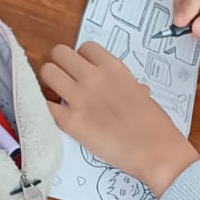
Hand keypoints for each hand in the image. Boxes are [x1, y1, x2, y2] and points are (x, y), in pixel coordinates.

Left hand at [41, 43, 198, 196]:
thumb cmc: (155, 126)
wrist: (155, 151)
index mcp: (113, 68)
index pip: (85, 48)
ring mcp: (79, 98)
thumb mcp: (144, 96)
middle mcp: (93, 77)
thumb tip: (135, 89)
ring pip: (47, 72)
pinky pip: (44, 105)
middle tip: (64, 81)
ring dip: (48, 82)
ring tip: (55, 95)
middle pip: (60, 53)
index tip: (84, 72)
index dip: (81, 59)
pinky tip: (53, 114)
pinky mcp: (70, 122)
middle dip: (60, 65)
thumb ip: (131, 87)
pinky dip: (44, 107)